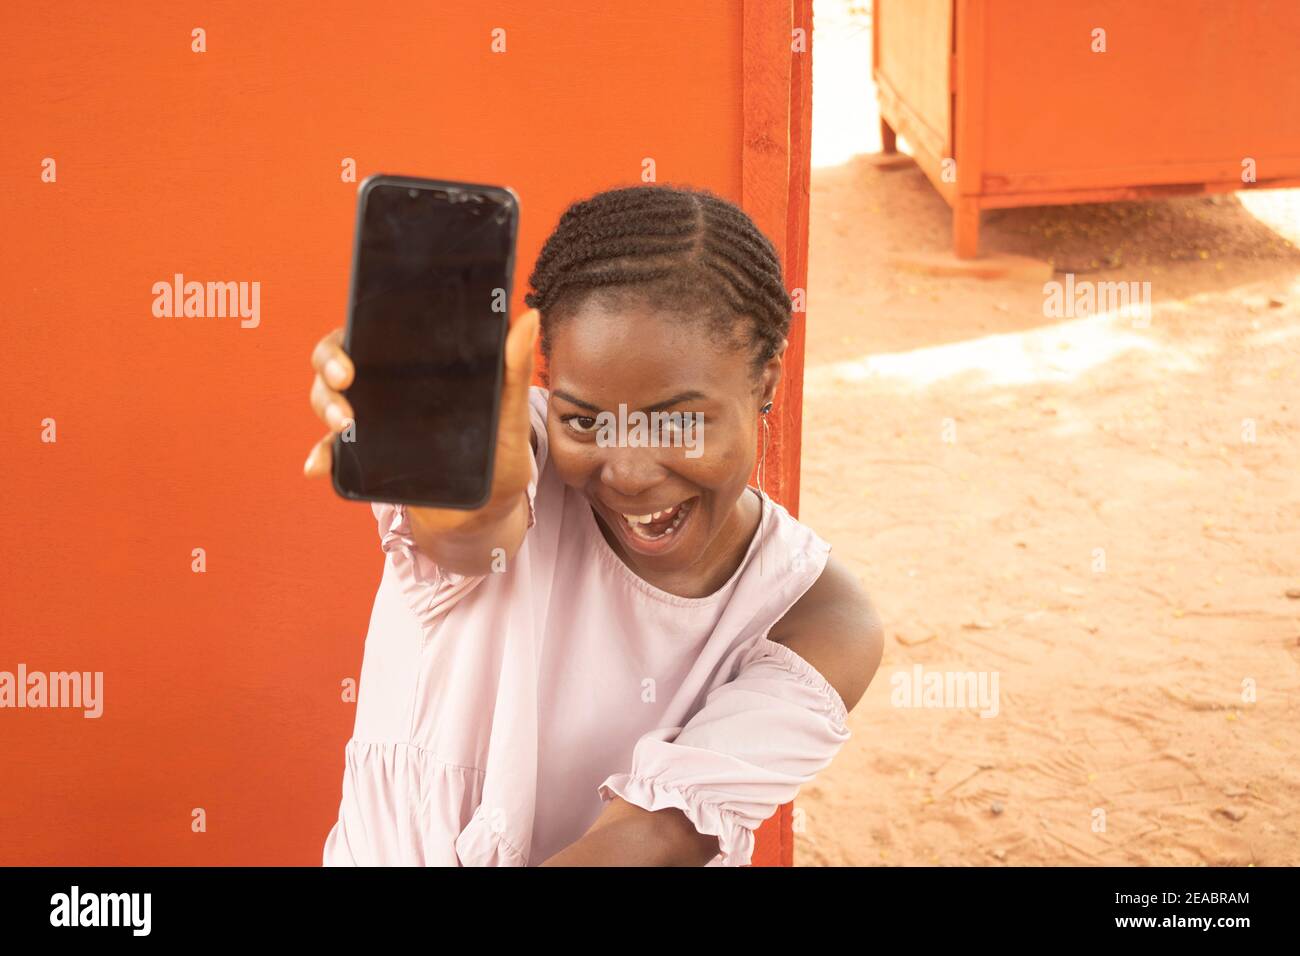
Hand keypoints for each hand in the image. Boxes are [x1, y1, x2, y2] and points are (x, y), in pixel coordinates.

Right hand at [304, 309, 540, 532]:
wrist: (484, 516)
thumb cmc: (500, 461)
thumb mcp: (510, 418)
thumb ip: (515, 372)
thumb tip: (527, 317)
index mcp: (421, 367)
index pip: (378, 332)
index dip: (355, 328)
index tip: (358, 340)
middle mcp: (390, 387)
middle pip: (339, 359)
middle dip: (329, 364)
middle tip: (345, 379)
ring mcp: (373, 421)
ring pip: (328, 398)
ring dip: (325, 405)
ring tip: (344, 426)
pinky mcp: (366, 456)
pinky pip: (332, 450)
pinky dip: (320, 455)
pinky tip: (317, 466)